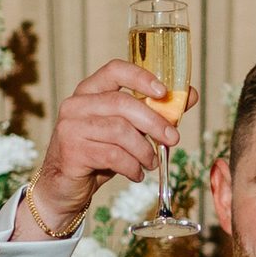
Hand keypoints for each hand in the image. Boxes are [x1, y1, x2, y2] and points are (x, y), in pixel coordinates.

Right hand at [21, 59, 200, 233]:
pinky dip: (132, 167)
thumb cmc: (99, 153)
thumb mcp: (127, 130)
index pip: (115, 70)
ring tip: (151, 162)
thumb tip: (190, 95)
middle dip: (154, 122)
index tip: (163, 92)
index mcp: (90, 91)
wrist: (65, 186)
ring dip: (144, 150)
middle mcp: (76, 104)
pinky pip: (112, 155)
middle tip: (173, 139)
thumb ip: (153, 112)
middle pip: (122, 103)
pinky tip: (136, 174)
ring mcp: (70, 126)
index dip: (141, 77)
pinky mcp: (71, 150)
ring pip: (120, 131)